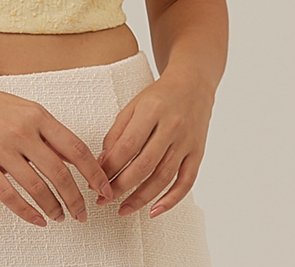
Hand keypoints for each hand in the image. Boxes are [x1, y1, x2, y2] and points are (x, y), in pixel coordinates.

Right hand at [0, 77, 114, 227]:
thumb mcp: (22, 108)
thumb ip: (47, 132)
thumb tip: (73, 159)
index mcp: (37, 114)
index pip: (75, 147)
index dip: (93, 172)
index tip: (103, 188)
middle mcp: (22, 130)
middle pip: (60, 172)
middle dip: (76, 198)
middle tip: (83, 213)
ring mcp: (0, 148)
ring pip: (37, 187)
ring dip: (53, 207)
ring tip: (60, 217)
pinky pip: (9, 195)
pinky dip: (27, 212)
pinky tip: (36, 219)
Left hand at [95, 70, 213, 218]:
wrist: (193, 85)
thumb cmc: (159, 96)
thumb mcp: (133, 105)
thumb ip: (117, 132)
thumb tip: (103, 162)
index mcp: (152, 110)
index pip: (128, 145)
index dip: (110, 167)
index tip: (96, 180)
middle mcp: (171, 126)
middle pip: (144, 164)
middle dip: (121, 186)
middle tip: (104, 199)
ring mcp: (186, 142)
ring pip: (163, 177)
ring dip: (141, 198)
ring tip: (123, 209)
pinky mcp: (198, 153)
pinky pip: (186, 182)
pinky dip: (171, 200)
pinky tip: (155, 210)